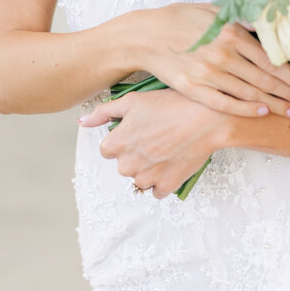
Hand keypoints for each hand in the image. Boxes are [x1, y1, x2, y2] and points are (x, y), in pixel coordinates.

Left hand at [79, 87, 227, 198]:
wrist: (207, 118)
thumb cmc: (171, 104)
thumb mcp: (133, 100)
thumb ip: (104, 112)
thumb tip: (82, 122)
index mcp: (116, 144)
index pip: (108, 150)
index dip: (123, 139)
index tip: (139, 131)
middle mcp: (127, 165)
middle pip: (124, 165)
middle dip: (136, 154)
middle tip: (156, 137)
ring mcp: (147, 177)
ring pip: (140, 179)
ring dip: (149, 169)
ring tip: (166, 148)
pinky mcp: (166, 186)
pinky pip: (157, 190)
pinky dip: (163, 180)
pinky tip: (173, 161)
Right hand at [142, 2, 289, 119]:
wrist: (144, 35)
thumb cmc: (179, 19)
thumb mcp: (213, 11)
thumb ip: (241, 21)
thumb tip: (268, 27)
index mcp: (232, 32)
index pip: (272, 59)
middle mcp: (224, 53)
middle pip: (267, 78)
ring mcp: (209, 73)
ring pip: (251, 92)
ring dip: (276, 104)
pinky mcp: (194, 88)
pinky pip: (225, 102)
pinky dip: (245, 108)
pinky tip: (262, 112)